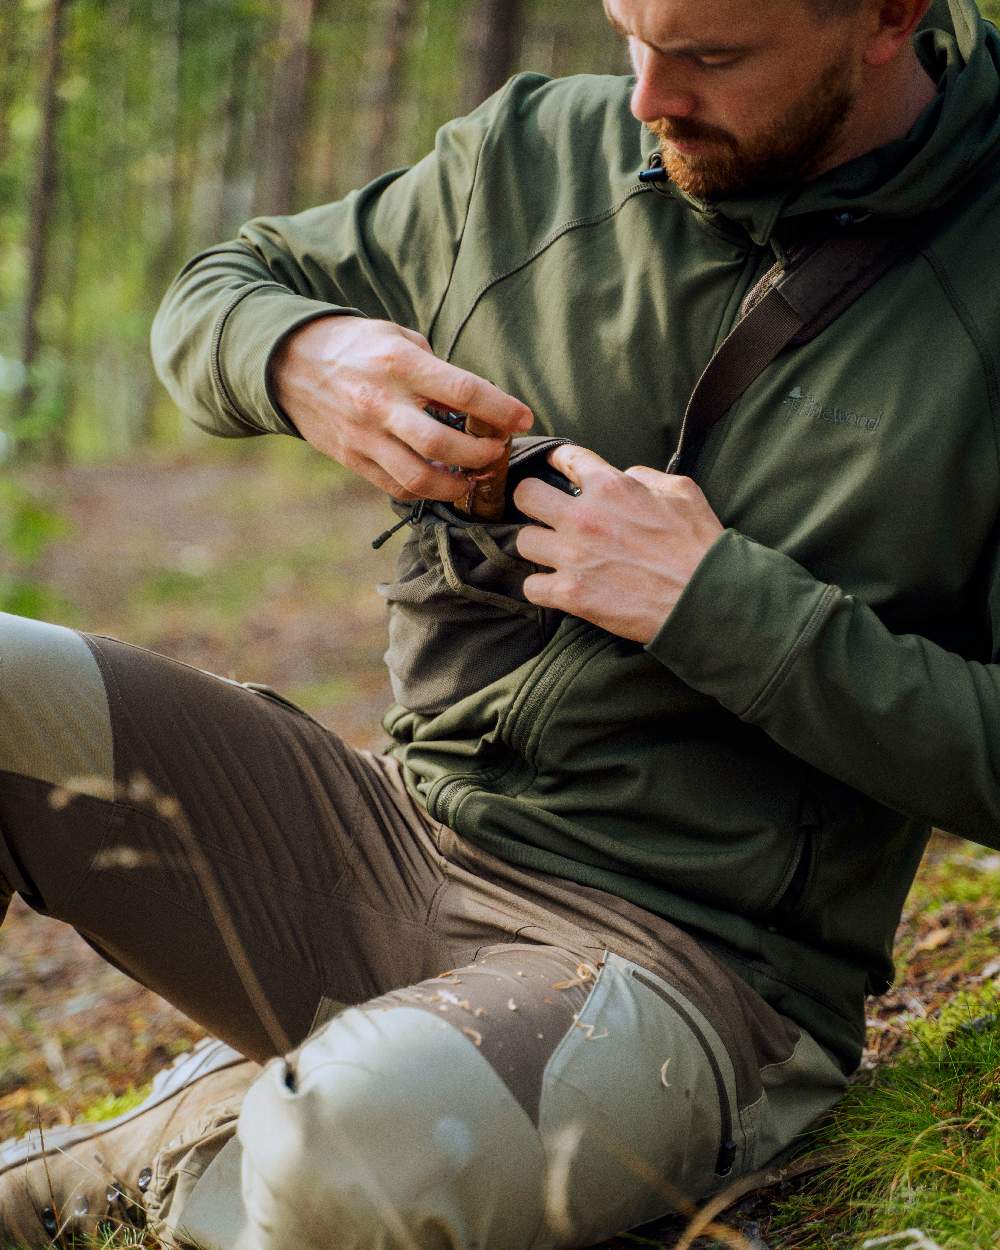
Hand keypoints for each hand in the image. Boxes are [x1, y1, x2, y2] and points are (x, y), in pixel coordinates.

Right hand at [271, 316, 532, 501]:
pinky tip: (443, 482)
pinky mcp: (353, 459)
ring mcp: (364, 437)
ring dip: (458, 485)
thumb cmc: (356, 346)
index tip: (523, 418)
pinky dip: (427, 491)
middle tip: (498, 450)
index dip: (501, 410)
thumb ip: (436, 370)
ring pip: (421, 478)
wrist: (289, 362)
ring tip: (476, 476)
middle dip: (483, 455)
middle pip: (445, 445)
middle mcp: (381, 404)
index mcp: (399, 365)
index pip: (463, 392)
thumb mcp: (398, 338)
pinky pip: (397, 487)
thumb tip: (476, 403)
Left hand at [513, 445, 724, 642]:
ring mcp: (574, 556)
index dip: (558, 461)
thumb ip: (645, 476)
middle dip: (533, 501)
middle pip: (525, 495)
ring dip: (538, 547)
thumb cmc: (699, 545)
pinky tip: (556, 587)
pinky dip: (541, 589)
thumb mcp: (681, 491)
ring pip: (523, 541)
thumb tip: (624, 476)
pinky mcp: (572, 594)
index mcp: (610, 486)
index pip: (565, 457)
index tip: (556, 469)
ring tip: (553, 554)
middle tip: (545, 513)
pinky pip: (531, 587)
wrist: (705, 598)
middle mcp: (584, 517)